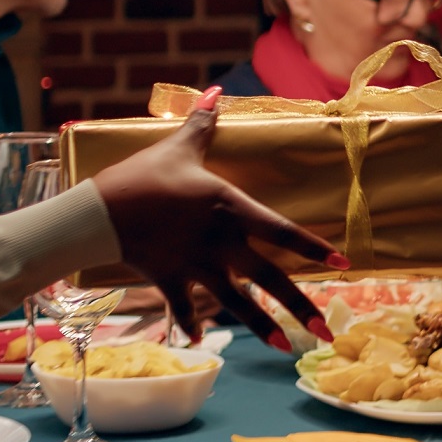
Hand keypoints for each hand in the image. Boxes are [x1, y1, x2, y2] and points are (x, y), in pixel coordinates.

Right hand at [92, 87, 347, 350]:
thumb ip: (203, 123)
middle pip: (270, 279)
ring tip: (287, 349)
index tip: (344, 263)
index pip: (283, 231)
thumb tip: (217, 91)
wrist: (97, 212)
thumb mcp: (178, 147)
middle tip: (326, 332)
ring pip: (237, 303)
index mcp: (231, 208)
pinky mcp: (170, 279)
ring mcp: (197, 266)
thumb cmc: (143, 176)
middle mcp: (222, 243)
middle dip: (300, 306)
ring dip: (263, 328)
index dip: (314, 247)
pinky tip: (201, 340)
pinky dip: (192, 324)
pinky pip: (184, 307)